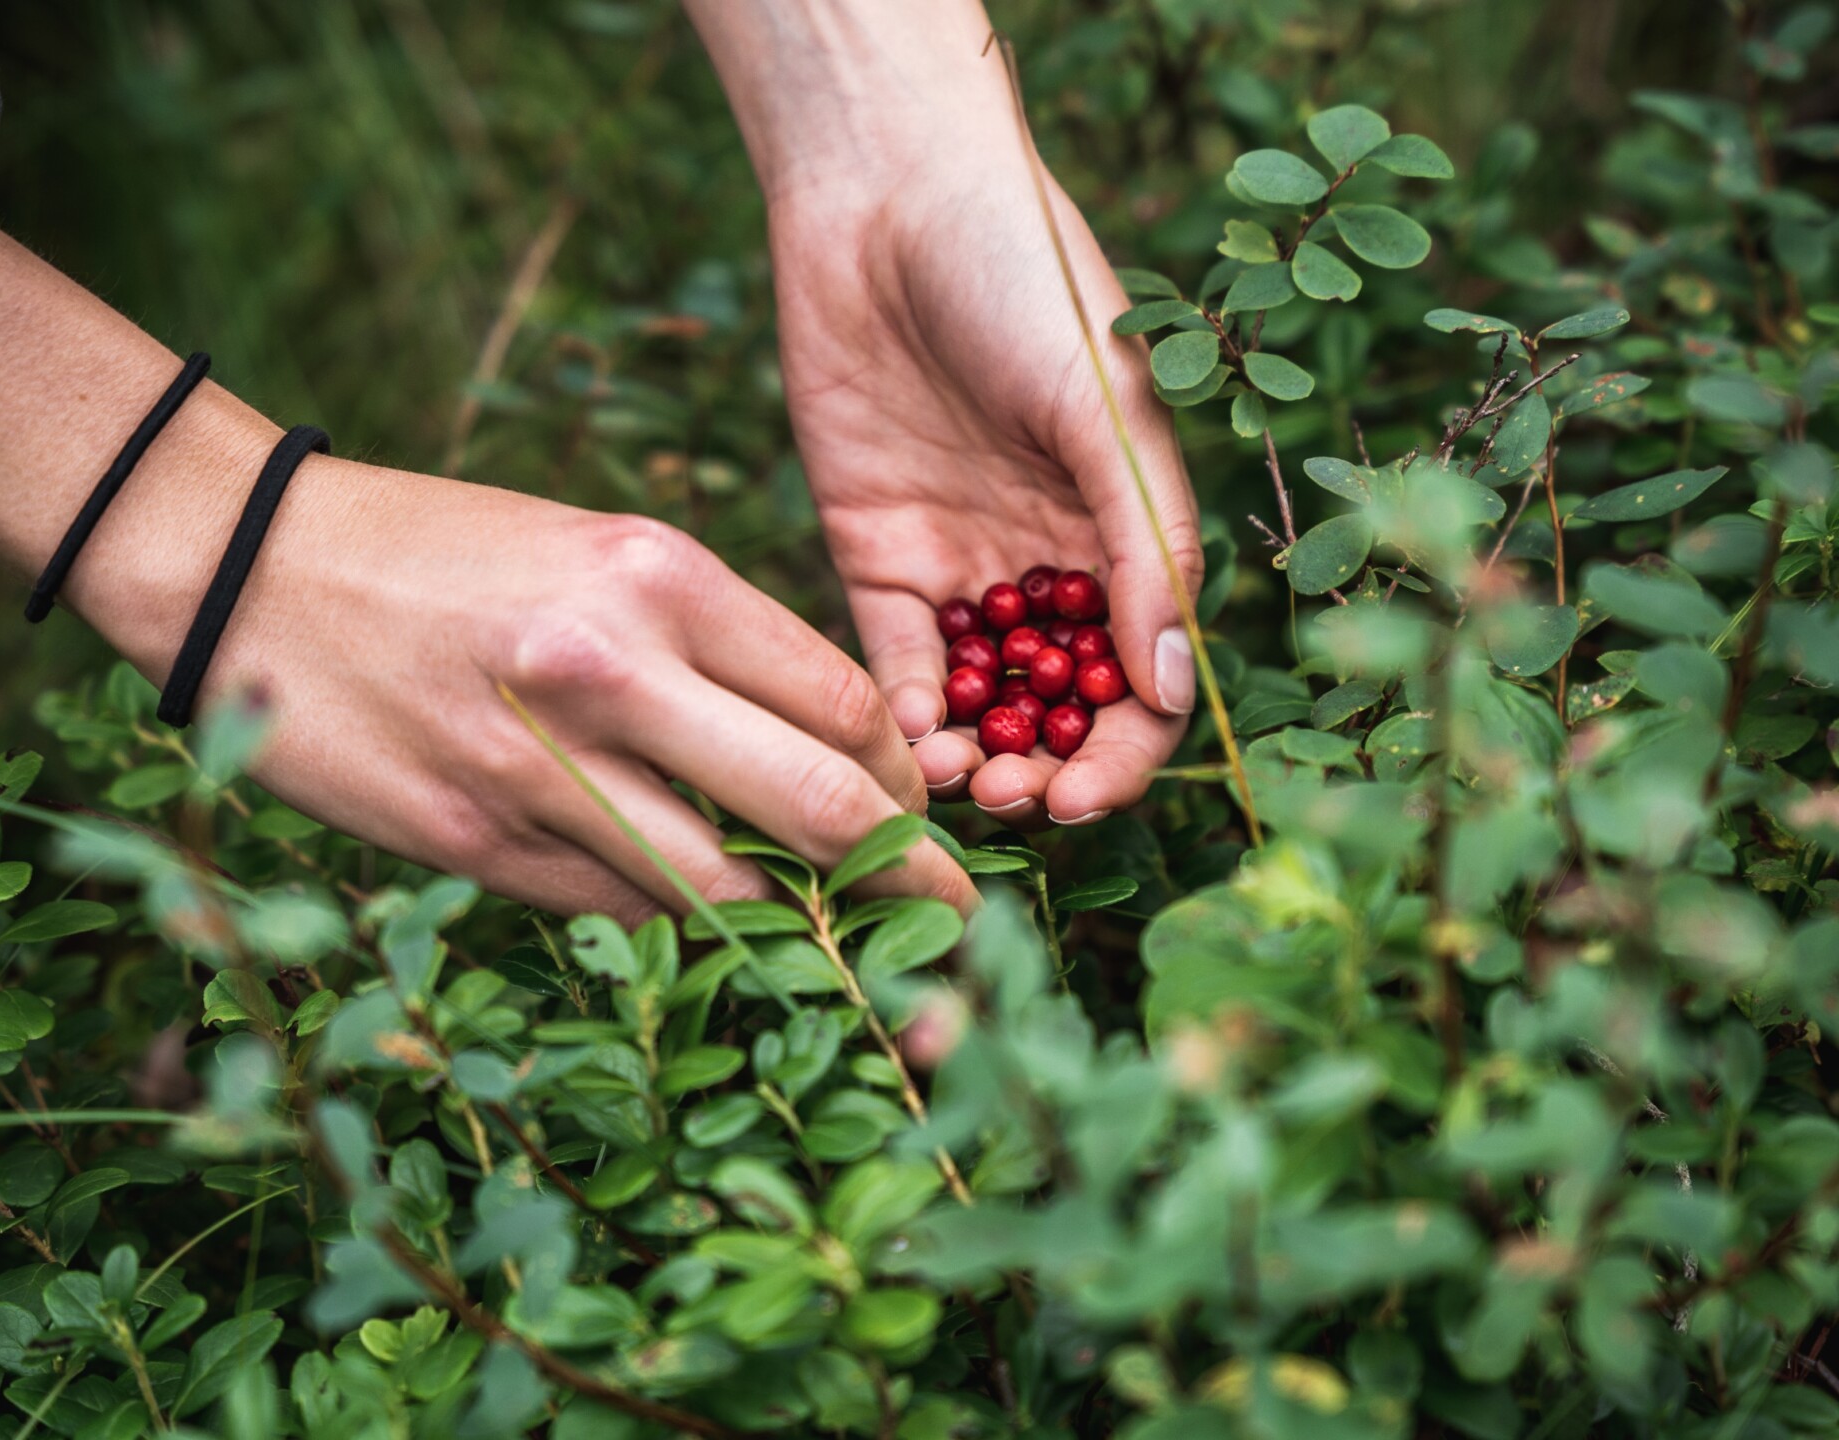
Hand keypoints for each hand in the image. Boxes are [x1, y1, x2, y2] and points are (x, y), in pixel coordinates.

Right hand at [139, 468, 979, 924]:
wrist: (245, 568)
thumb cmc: (441, 550)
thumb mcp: (595, 549)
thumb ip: (710, 645)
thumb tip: (822, 754)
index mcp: (660, 577)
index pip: (845, 703)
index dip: (905, 778)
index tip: (921, 809)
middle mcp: (613, 672)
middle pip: (818, 809)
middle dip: (909, 882)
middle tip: (958, 920)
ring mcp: (541, 770)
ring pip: (724, 891)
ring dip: (803, 934)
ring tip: (856, 959)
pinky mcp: (476, 843)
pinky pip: (621, 913)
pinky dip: (681, 930)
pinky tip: (713, 935)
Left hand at [684, 0, 1202, 829]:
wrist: (885, 194)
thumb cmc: (1023, 275)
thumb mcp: (1101, 405)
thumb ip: (1141, 544)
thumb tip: (1171, 689)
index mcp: (1124, 532)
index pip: (1142, 678)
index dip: (1126, 751)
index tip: (1088, 796)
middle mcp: (1048, 564)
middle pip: (1060, 707)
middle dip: (1043, 768)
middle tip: (1010, 798)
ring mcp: (962, 565)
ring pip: (978, 700)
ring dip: (971, 755)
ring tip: (951, 780)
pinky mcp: (875, 552)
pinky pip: (894, 656)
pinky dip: (902, 705)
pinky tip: (906, 731)